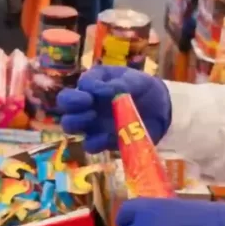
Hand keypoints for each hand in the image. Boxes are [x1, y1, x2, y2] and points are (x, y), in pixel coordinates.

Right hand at [55, 66, 171, 152]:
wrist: (160, 109)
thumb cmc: (143, 89)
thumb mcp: (136, 80)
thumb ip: (120, 83)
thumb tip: (103, 90)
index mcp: (96, 82)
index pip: (82, 83)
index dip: (88, 86)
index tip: (104, 90)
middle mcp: (88, 102)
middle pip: (64, 102)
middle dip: (71, 102)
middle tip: (88, 103)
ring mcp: (92, 122)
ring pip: (69, 125)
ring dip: (76, 122)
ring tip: (93, 117)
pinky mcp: (101, 140)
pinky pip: (89, 145)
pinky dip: (96, 142)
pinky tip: (109, 137)